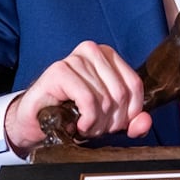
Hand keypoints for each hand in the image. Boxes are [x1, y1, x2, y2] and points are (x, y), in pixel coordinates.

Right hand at [4, 41, 151, 154]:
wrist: (35, 122)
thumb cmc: (72, 116)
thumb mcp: (108, 120)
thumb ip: (131, 121)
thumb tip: (144, 123)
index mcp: (108, 56)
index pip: (135, 85)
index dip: (130, 113)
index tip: (115, 126)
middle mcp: (93, 51)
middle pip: (121, 93)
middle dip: (111, 121)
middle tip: (95, 129)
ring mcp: (75, 59)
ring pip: (105, 98)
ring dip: (97, 124)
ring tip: (85, 127)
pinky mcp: (59, 71)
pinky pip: (88, 100)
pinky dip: (87, 119)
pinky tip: (78, 124)